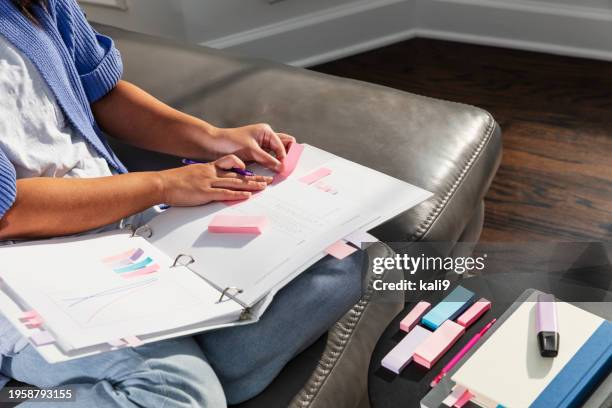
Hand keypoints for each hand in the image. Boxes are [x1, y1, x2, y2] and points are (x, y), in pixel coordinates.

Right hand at [158, 155, 272, 205]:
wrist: (162, 184)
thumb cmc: (174, 181)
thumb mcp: (192, 174)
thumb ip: (203, 178)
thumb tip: (212, 184)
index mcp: (208, 168)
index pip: (231, 165)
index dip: (245, 169)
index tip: (255, 171)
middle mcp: (211, 173)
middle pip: (237, 175)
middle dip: (254, 178)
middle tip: (268, 180)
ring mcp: (209, 182)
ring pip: (234, 183)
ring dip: (251, 186)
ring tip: (264, 187)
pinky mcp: (205, 193)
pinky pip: (224, 194)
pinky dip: (237, 195)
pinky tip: (247, 195)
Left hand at [211, 124, 295, 170]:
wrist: (213, 146)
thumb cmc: (230, 142)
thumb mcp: (251, 151)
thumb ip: (268, 159)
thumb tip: (282, 167)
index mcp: (266, 131)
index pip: (283, 144)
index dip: (285, 156)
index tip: (284, 168)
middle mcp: (266, 137)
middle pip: (284, 145)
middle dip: (287, 155)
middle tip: (287, 167)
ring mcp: (262, 146)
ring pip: (277, 154)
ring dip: (279, 161)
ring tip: (281, 171)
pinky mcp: (256, 154)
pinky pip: (268, 159)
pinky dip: (271, 165)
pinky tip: (272, 172)